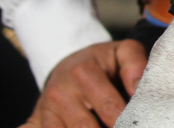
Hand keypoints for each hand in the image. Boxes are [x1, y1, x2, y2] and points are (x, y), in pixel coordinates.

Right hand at [23, 40, 147, 127]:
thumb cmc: (100, 62)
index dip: (125, 121)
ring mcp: (45, 111)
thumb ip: (135, 65)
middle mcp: (59, 93)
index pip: (108, 106)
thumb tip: (137, 88)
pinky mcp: (35, 123)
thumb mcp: (121, 52)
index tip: (136, 125)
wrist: (65, 64)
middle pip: (84, 127)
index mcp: (83, 73)